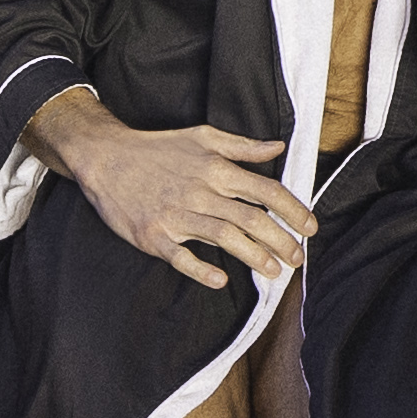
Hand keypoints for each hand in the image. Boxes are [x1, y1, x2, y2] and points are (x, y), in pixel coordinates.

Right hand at [44, 89, 304, 290]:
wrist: (106, 157)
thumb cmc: (158, 148)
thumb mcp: (202, 137)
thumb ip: (242, 146)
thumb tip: (277, 146)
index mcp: (216, 168)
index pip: (266, 190)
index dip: (293, 210)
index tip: (310, 227)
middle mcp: (200, 191)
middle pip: (252, 218)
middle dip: (281, 240)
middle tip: (298, 258)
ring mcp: (176, 215)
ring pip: (224, 237)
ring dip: (254, 256)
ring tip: (274, 272)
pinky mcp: (153, 235)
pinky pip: (180, 257)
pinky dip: (201, 270)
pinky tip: (220, 280)